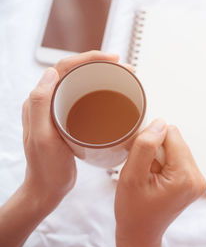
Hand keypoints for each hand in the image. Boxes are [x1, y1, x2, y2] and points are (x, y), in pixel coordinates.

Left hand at [22, 51, 118, 207]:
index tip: (112, 59)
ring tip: (123, 78)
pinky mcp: (69, 120)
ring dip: (103, 76)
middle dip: (101, 64)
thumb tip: (51, 72)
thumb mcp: (43, 138)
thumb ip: (40, 105)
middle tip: (124, 68)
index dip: (89, 58)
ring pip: (81, 83)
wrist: (48, 189)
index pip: (64, 68)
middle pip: (75, 72)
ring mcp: (59, 111)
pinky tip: (115, 97)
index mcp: (40, 101)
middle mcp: (48, 102)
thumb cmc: (46, 169)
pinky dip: (101, 92)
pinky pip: (85, 98)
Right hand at [114, 119, 205, 246]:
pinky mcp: (195, 181)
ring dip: (160, 157)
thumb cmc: (133, 210)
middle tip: (145, 173)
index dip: (151, 142)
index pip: (171, 134)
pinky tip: (157, 179)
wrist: (140, 233)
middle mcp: (198, 178)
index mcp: (185, 177)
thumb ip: (146, 146)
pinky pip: (179, 158)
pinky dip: (165, 163)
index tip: (142, 161)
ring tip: (151, 177)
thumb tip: (160, 123)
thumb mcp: (132, 176)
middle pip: (176, 140)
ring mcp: (198, 181)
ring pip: (177, 147)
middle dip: (156, 151)